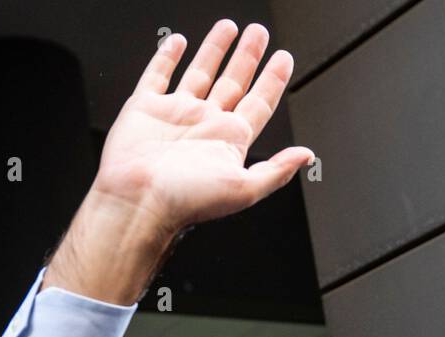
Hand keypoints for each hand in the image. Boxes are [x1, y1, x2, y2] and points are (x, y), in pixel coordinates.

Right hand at [45, 20, 312, 302]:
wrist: (139, 201)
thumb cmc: (186, 200)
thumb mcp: (244, 188)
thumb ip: (276, 170)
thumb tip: (306, 156)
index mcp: (229, 140)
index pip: (259, 103)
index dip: (273, 80)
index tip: (284, 58)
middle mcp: (205, 125)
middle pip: (234, 82)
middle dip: (248, 56)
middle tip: (259, 33)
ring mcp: (176, 115)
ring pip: (200, 73)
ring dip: (214, 50)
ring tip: (228, 27)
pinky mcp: (145, 108)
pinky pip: (158, 75)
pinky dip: (166, 57)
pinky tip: (177, 42)